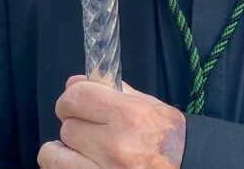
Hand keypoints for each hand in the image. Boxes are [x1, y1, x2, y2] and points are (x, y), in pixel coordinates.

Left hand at [37, 75, 184, 168]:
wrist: (188, 166)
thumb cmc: (170, 139)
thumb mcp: (150, 106)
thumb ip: (113, 92)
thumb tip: (75, 83)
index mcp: (130, 115)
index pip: (76, 97)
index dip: (72, 98)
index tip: (77, 102)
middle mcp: (116, 144)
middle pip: (67, 125)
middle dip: (76, 124)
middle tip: (91, 128)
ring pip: (55, 153)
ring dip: (67, 149)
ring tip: (84, 148)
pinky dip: (63, 164)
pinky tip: (80, 161)